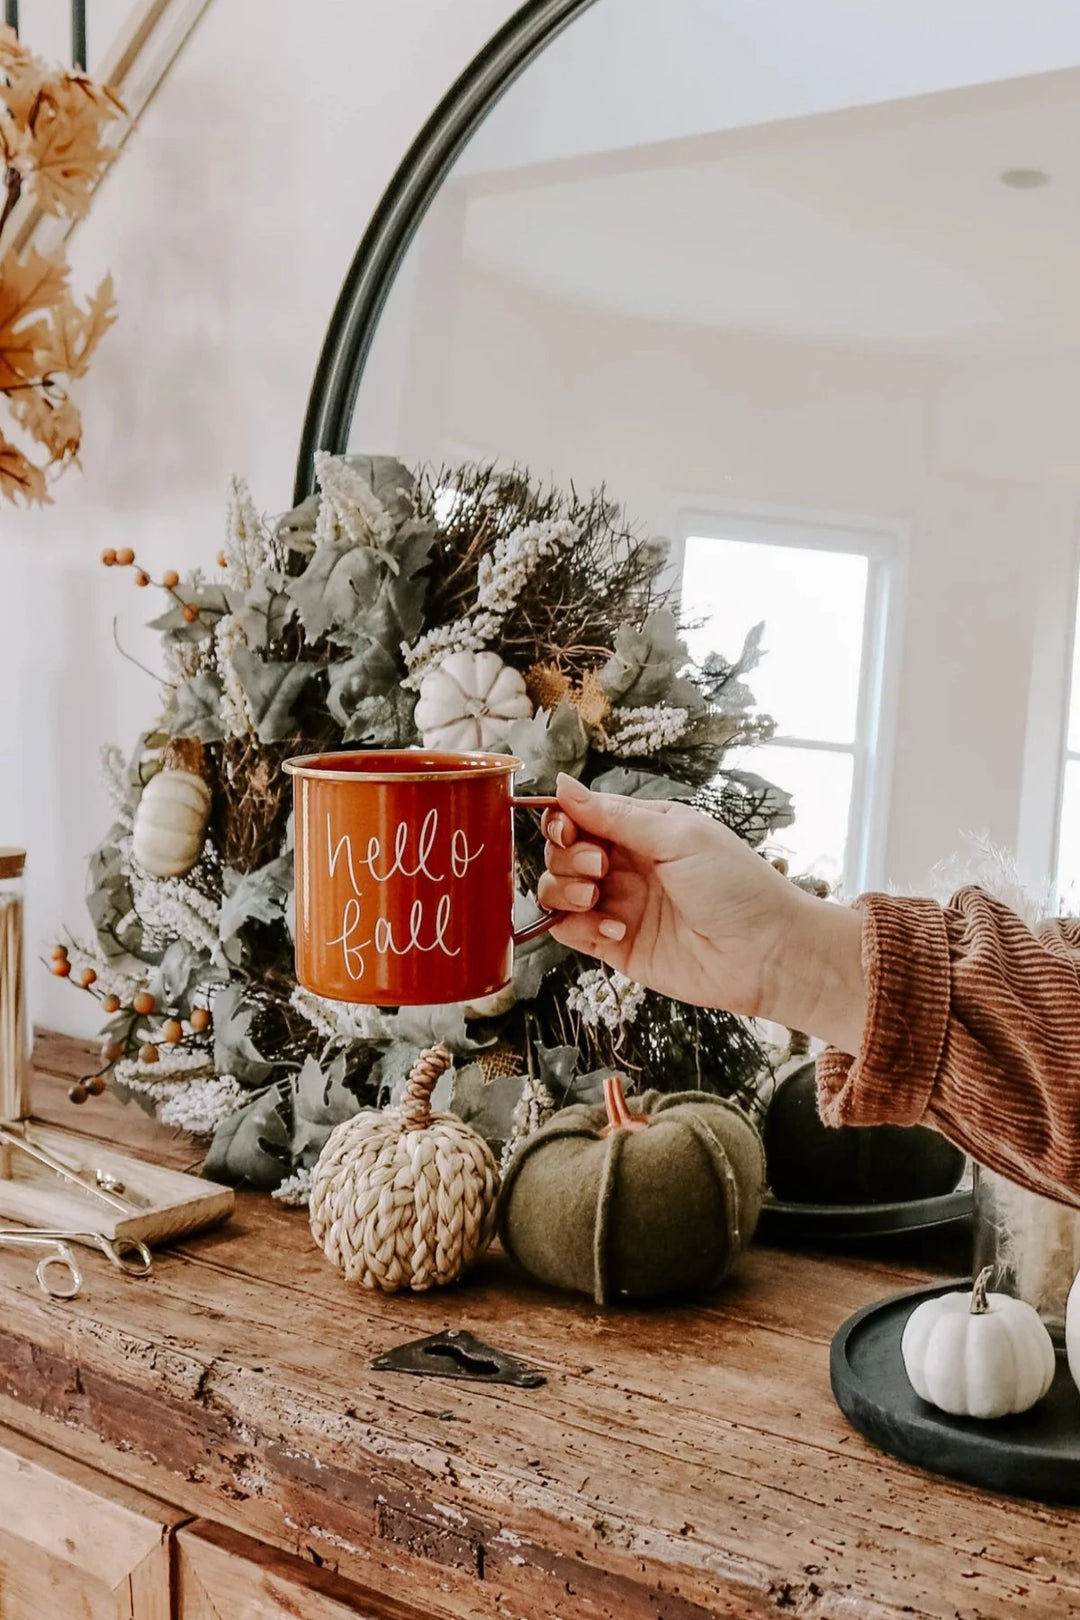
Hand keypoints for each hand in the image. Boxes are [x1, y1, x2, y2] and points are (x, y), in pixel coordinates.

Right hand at [537, 774, 865, 1053]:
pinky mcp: (616, 946)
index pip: (581, 815)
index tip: (568, 828)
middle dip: (568, 856)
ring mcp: (620, 906)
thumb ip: (615, 815)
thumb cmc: (737, 886)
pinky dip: (578, 927)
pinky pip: (570, 932)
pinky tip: (615, 929)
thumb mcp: (678, 835)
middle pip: (564, 852)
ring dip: (566, 890)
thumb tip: (563, 784)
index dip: (564, 819)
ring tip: (595, 897)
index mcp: (642, 831)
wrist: (767, 952)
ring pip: (559, 891)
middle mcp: (626, 866)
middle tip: (599, 866)